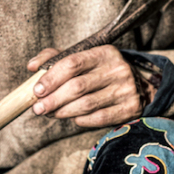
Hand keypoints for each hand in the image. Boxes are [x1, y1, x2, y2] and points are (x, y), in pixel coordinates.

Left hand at [28, 44, 143, 127]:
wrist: (141, 86)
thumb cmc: (102, 72)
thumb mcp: (85, 59)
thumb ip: (56, 58)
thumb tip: (32, 66)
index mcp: (104, 53)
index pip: (72, 63)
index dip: (51, 78)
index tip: (36, 91)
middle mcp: (118, 69)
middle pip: (77, 86)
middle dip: (53, 99)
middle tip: (38, 108)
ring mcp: (126, 89)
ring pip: (86, 104)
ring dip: (63, 111)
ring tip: (51, 113)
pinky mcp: (130, 108)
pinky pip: (99, 118)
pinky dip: (81, 120)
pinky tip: (73, 118)